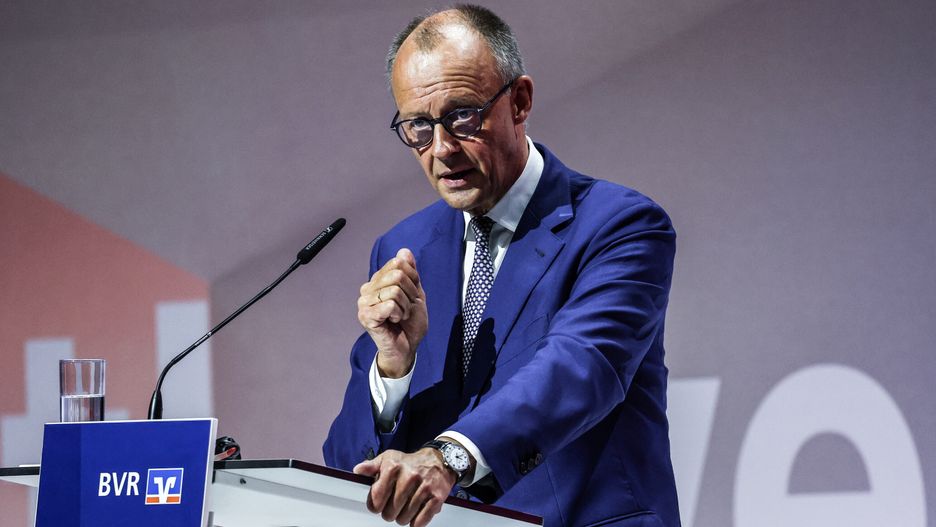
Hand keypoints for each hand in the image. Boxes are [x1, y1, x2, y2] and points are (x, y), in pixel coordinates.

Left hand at [353, 449, 455, 526]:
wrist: (439, 460)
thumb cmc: (410, 462)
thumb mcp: (389, 458)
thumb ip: (371, 466)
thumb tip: (358, 470)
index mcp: (393, 467)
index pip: (376, 499)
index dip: (375, 505)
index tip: (378, 504)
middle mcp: (409, 477)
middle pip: (389, 513)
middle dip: (389, 513)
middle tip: (394, 505)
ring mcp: (424, 488)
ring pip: (404, 519)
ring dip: (402, 517)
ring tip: (405, 507)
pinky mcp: (436, 498)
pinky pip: (420, 522)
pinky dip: (416, 522)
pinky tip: (416, 512)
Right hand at [357, 248, 427, 377]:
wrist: (407, 347)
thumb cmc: (410, 323)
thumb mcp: (415, 293)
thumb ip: (411, 272)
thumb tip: (404, 251)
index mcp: (378, 280)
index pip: (398, 263)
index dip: (412, 279)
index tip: (411, 295)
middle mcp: (368, 289)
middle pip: (397, 275)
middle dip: (410, 293)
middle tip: (406, 308)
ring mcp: (364, 302)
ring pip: (394, 290)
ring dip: (405, 306)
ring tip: (400, 316)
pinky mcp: (365, 316)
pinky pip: (390, 304)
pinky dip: (399, 313)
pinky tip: (394, 321)